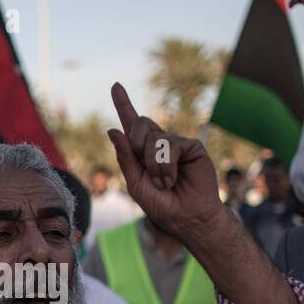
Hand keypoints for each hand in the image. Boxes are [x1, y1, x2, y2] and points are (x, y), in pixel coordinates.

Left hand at [106, 83, 223, 234]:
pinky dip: (166, 165)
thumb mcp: (136, 183)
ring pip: (154, 136)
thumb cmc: (162, 204)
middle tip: (146, 171)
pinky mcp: (191, 146)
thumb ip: (125, 158)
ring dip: (153, 164)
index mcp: (142, 151)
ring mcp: (176, 143)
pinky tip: (172, 179)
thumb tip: (112, 130)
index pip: (131, 124)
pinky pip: (171, 145)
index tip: (115, 85)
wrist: (187, 218)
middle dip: (135, 145)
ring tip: (164, 183)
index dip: (124, 104)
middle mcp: (159, 143)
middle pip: (139, 124)